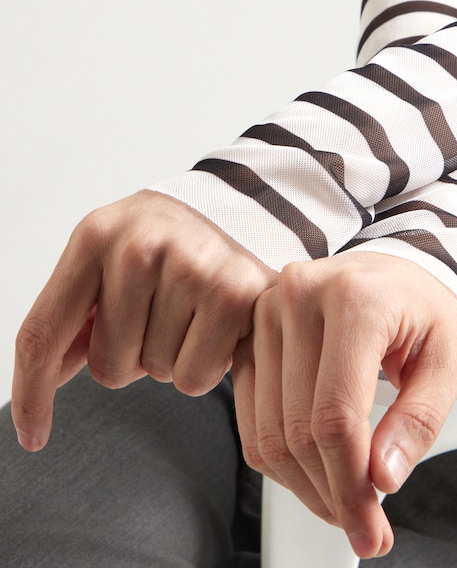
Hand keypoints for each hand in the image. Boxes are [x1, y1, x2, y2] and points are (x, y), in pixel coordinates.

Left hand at [12, 189, 277, 450]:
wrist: (240, 205)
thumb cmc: (168, 241)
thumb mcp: (109, 257)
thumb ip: (74, 316)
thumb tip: (43, 380)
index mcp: (95, 236)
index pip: (43, 334)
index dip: (31, 395)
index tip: (32, 435)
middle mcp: (139, 246)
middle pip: (106, 366)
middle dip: (130, 356)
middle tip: (159, 315)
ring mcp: (191, 267)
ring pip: (155, 373)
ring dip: (171, 356)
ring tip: (190, 311)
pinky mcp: (235, 293)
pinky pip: (195, 377)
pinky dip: (206, 365)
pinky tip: (216, 324)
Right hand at [232, 252, 456, 559]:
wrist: (393, 272)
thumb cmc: (423, 308)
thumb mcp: (450, 358)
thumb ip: (420, 418)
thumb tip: (384, 476)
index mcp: (355, 298)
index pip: (336, 415)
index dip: (350, 484)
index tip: (370, 525)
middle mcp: (300, 296)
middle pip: (298, 430)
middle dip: (331, 494)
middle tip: (364, 525)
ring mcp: (267, 311)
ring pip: (267, 434)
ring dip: (305, 486)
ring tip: (344, 501)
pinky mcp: (249, 332)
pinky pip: (250, 418)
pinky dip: (282, 460)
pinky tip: (317, 471)